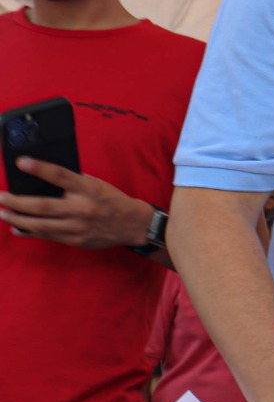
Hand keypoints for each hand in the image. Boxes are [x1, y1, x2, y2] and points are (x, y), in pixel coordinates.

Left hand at [0, 158, 150, 248]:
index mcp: (88, 189)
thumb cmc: (111, 200)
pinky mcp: (75, 240)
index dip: (39, 168)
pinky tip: (17, 226)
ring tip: (3, 212)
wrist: (133, 225)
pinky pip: (46, 236)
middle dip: (16, 201)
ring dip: (17, 218)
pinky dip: (28, 231)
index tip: (20, 162)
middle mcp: (82, 208)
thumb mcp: (97, 185)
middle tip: (2, 196)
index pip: (60, 176)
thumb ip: (74, 182)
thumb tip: (43, 178)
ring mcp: (77, 227)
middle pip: (42, 205)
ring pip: (40, 224)